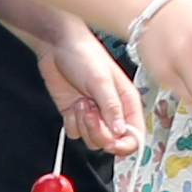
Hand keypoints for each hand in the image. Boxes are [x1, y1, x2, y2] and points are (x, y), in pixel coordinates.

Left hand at [35, 17, 138, 152]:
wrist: (56, 46)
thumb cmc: (84, 55)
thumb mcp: (101, 81)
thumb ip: (111, 107)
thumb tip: (120, 132)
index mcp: (127, 102)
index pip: (134, 135)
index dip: (124, 145)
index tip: (111, 143)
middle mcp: (112, 111)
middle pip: (112, 141)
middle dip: (98, 132)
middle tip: (90, 113)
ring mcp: (94, 115)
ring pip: (92, 141)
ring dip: (83, 125)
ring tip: (81, 102)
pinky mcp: (76, 116)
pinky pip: (75, 133)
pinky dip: (71, 123)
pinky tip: (72, 104)